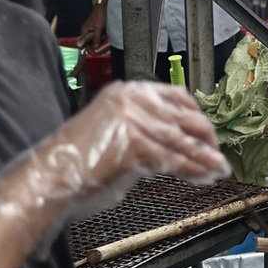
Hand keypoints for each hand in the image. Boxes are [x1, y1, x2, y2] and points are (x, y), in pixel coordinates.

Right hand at [0, 82, 229, 256]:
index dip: (195, 115)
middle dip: (205, 138)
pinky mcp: (135, 145)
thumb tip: (176, 144)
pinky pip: (172, 159)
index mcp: (126, 91)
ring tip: (217, 167)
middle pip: (183, 117)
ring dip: (203, 156)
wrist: (50, 176)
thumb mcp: (113, 131)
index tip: (205, 131)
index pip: (175, 96)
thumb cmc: (76, 160)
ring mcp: (133, 121)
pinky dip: (190, 169)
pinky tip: (200, 175)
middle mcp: (132, 100)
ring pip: (181, 141)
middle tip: (217, 152)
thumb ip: (143, 130)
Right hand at [79, 4, 107, 49]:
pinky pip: (97, 35)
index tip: (94, 54)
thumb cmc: (99, 16)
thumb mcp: (98, 28)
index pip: (84, 44)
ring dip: (99, 40)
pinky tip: (104, 33)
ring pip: (93, 39)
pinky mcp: (94, 28)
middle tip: (100, 47)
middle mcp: (85, 31)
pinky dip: (100, 36)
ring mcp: (90, 29)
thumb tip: (95, 47)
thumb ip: (96, 38)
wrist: (101, 7)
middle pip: (89, 42)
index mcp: (84, 31)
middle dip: (95, 44)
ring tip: (103, 36)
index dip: (89, 49)